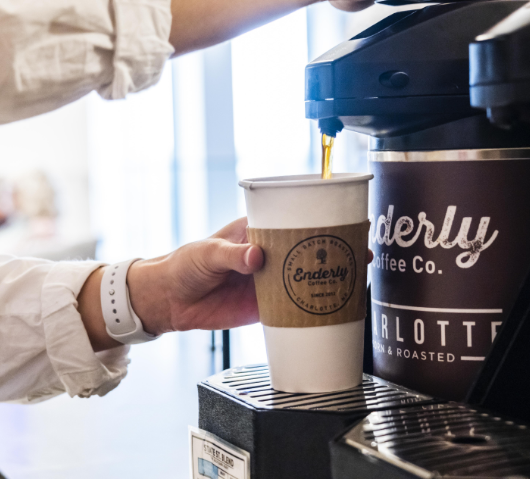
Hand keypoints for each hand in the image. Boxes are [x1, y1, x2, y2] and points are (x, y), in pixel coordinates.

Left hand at [77, 217, 376, 349]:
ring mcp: (270, 281)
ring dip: (331, 279)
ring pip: (308, 278)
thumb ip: (230, 255)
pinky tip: (333, 309)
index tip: (343, 220)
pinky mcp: (266, 308)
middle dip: (336, 249)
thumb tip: (255, 256)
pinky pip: (295, 307)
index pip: (294, 219)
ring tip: (356, 279)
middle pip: (310, 248)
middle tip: (360, 251)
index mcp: (257, 231)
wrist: (169, 302)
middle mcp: (270, 254)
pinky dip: (314, 308)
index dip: (320, 219)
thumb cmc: (183, 266)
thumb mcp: (205, 254)